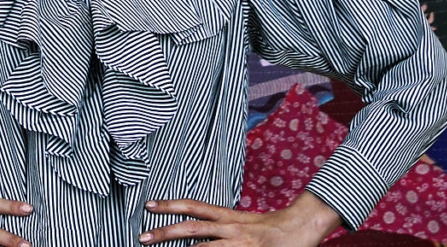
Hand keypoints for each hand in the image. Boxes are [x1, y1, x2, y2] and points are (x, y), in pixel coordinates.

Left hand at [141, 193, 344, 246]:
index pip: (195, 207)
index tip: (149, 205)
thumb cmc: (275, 229)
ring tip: (157, 246)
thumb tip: (201, 236)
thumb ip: (224, 229)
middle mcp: (231, 227)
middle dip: (164, 232)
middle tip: (142, 237)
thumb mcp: (246, 224)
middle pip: (191, 227)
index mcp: (229, 216)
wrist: (304, 227)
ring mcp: (240, 242)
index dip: (171, 205)